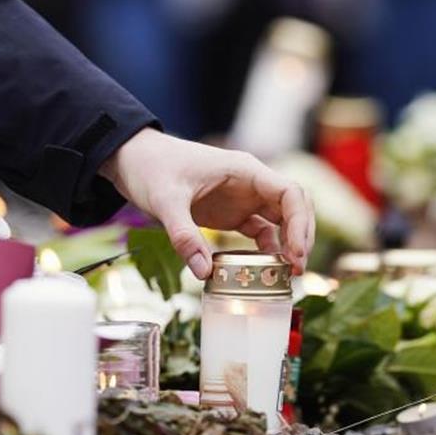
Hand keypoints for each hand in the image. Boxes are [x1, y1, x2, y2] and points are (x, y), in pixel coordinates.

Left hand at [99, 128, 314, 278]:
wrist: (133, 159)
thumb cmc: (152, 168)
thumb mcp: (165, 201)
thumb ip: (184, 236)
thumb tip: (204, 273)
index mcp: (244, 170)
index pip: (290, 193)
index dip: (299, 224)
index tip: (296, 254)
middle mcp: (251, 183)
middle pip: (294, 207)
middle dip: (302, 236)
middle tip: (296, 270)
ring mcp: (244, 197)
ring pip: (282, 220)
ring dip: (289, 244)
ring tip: (287, 275)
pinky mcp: (232, 212)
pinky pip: (261, 231)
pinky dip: (268, 249)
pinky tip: (264, 270)